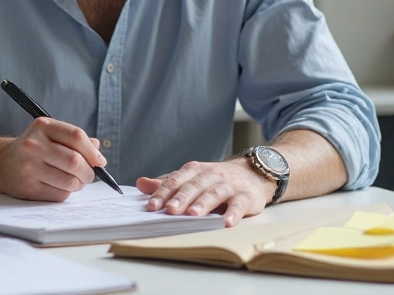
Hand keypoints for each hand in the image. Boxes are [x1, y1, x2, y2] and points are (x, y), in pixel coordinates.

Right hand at [0, 117, 104, 201]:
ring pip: (70, 181)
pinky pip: (60, 194)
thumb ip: (75, 140)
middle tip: (89, 175)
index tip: (100, 161)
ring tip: (76, 181)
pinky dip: (66, 192)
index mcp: (42, 126)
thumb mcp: (51, 135)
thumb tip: (98, 150)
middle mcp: (33, 145)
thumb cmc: (34, 149)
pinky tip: (60, 186)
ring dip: (79, 184)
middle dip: (88, 171)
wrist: (1, 163)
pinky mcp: (27, 188)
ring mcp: (29, 167)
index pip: (76, 136)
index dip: (92, 151)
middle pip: (75, 161)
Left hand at [136, 158, 273, 226]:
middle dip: (181, 198)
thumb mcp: (191, 178)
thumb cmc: (216, 179)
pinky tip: (226, 222)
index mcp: (195, 171)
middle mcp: (211, 176)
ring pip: (214, 193)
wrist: (253, 172)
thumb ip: (167, 183)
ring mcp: (229, 186)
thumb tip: (141, 184)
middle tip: (169, 209)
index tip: (152, 205)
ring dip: (203, 204)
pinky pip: (239, 205)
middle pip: (194, 186)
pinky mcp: (246, 197)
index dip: (163, 193)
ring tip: (192, 214)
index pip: (176, 181)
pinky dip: (233, 213)